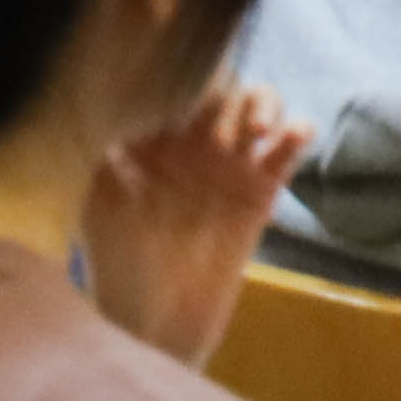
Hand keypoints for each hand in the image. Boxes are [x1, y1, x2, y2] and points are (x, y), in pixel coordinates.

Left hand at [83, 77, 312, 366]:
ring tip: (257, 132)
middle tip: (217, 126)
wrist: (156, 329)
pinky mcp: (261, 192)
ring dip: (264, 103)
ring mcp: (229, 167)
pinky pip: (287, 149)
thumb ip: (111, 156)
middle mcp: (193, 145)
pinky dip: (298, 131)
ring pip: (259, 105)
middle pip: (222, 86)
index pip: (175, 85)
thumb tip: (121, 106)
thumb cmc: (120, 269)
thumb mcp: (102, 207)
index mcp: (152, 142)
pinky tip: (292, 138)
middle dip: (225, 90)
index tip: (187, 75)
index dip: (186, 71)